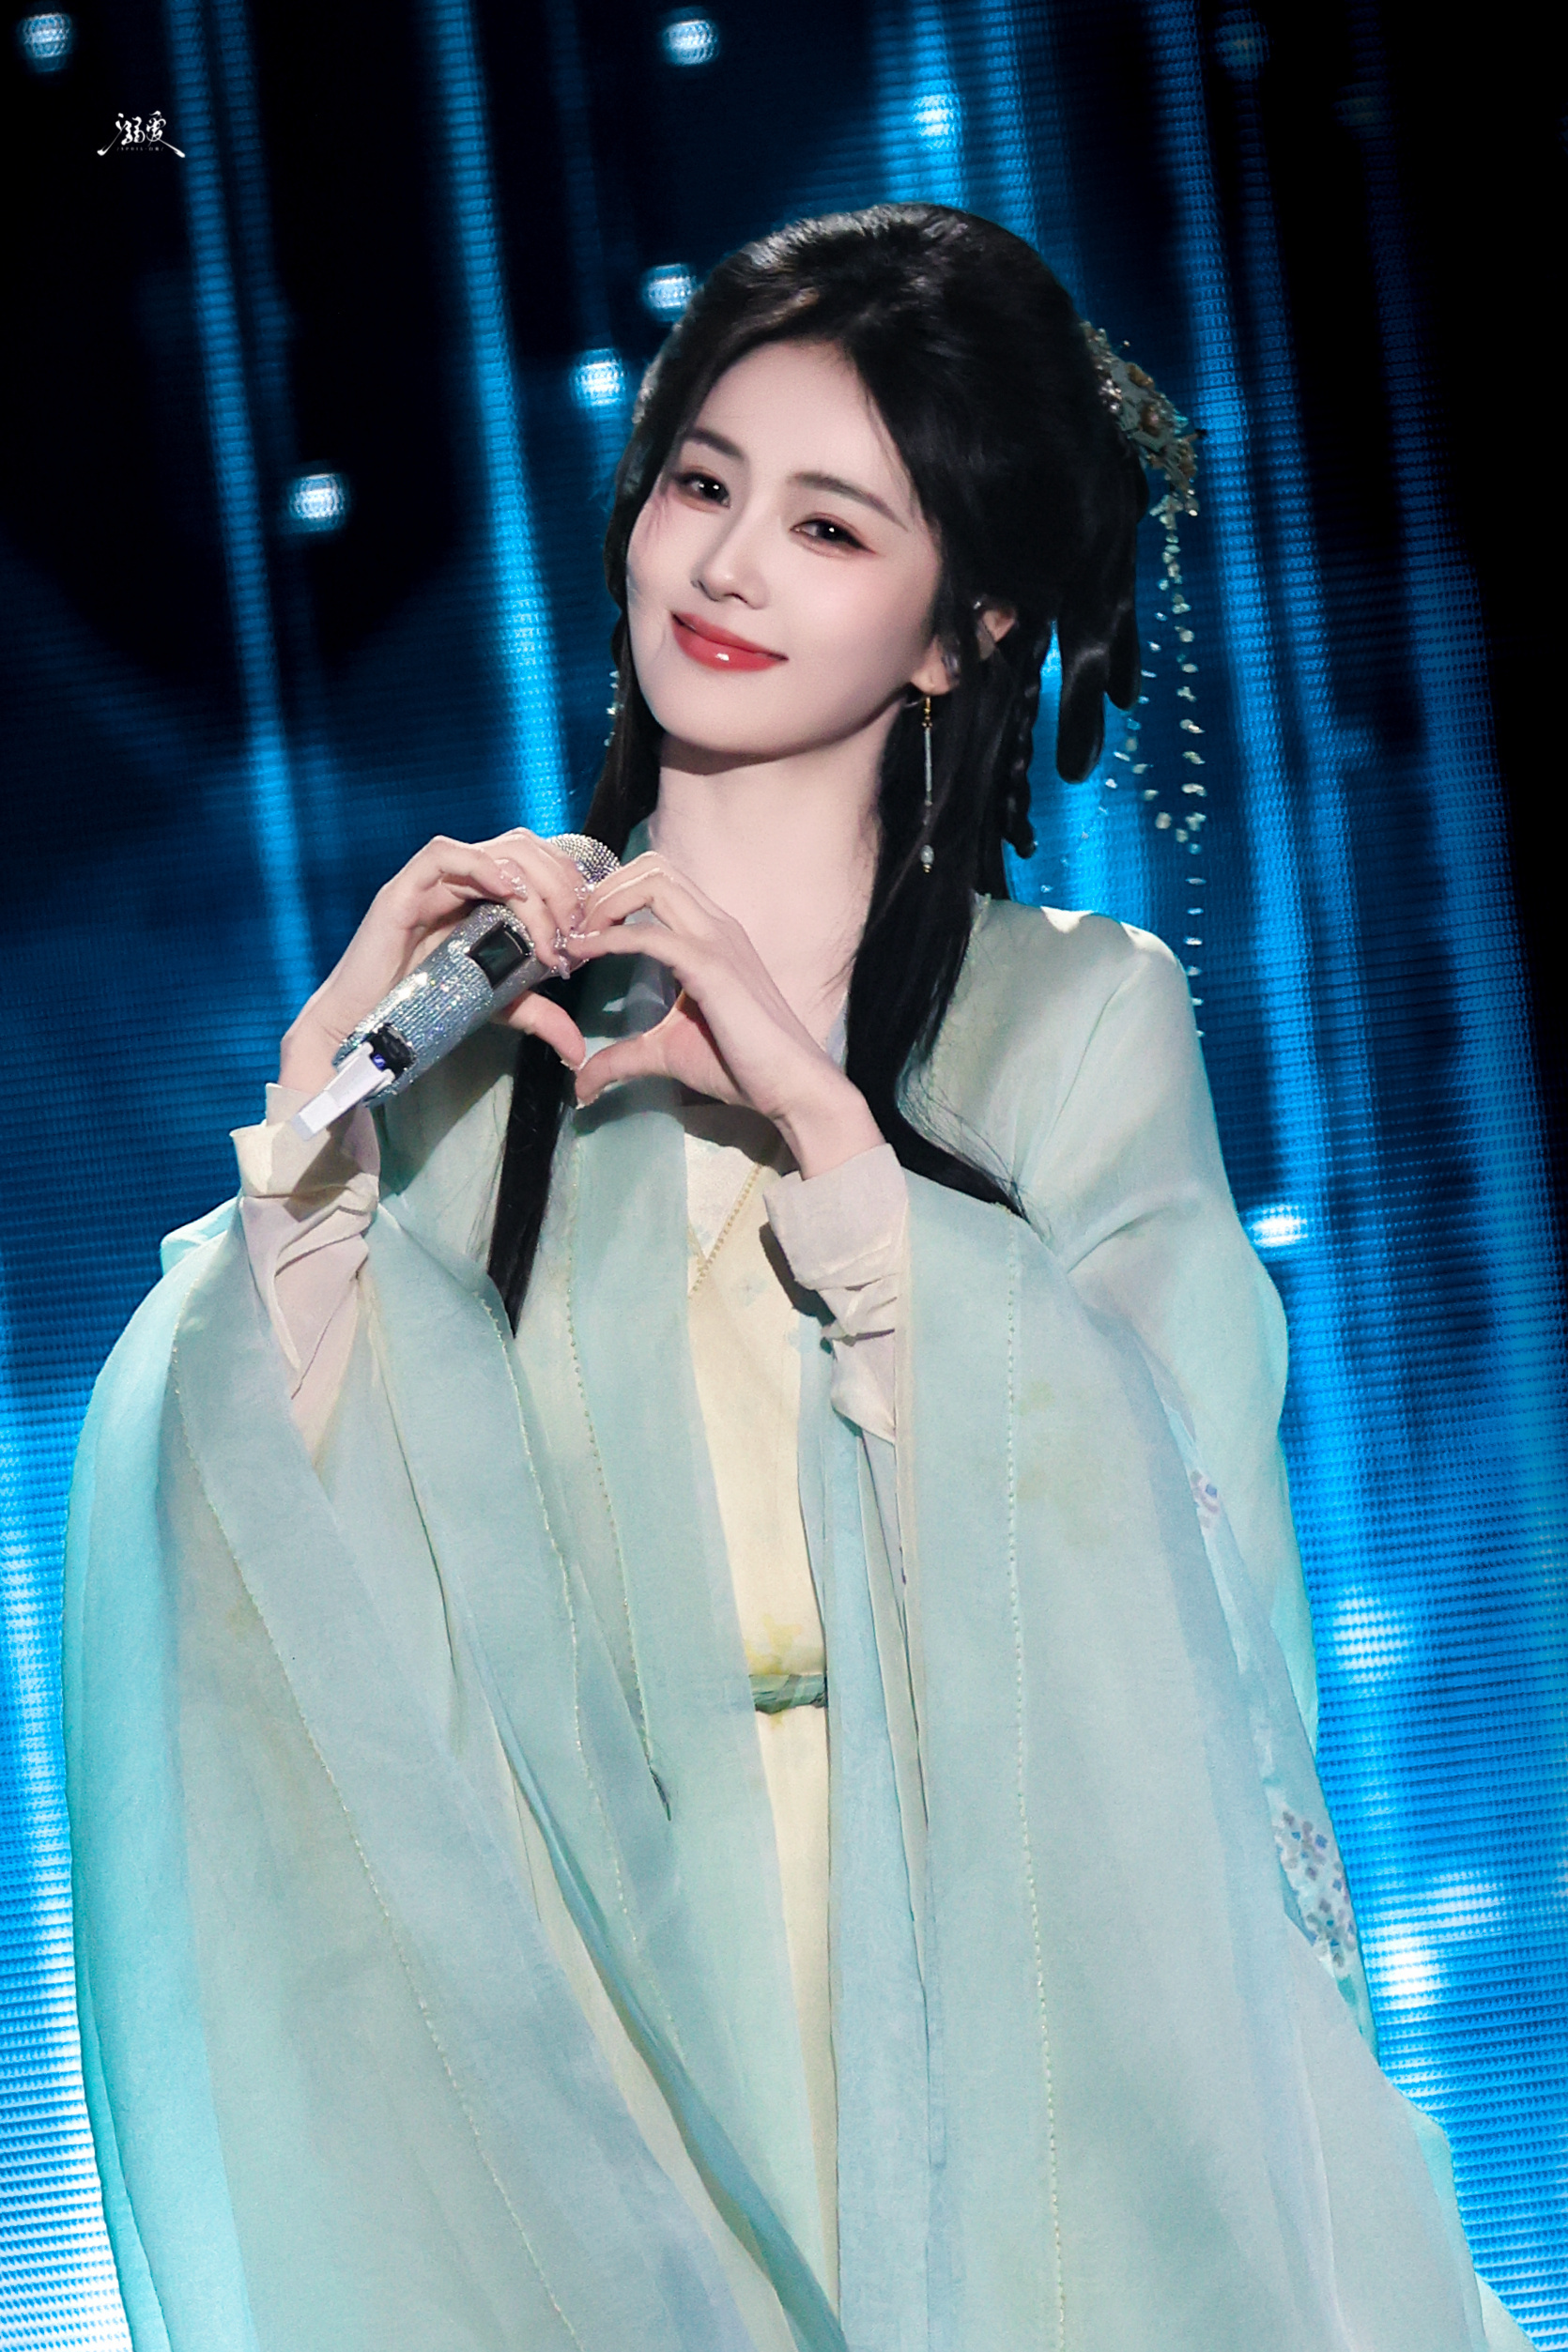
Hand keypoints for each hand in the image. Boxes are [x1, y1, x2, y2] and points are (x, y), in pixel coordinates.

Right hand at [278, 830, 590, 1093]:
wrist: (367, 1030)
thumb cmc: (426, 1009)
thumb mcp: (498, 1007)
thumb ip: (540, 1017)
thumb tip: (579, 1052)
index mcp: (485, 896)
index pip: (537, 863)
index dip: (570, 884)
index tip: (588, 928)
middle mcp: (461, 881)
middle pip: (523, 849)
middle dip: (561, 883)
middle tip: (576, 930)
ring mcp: (431, 883)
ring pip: (494, 851)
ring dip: (534, 882)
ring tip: (552, 925)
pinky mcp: (402, 891)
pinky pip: (443, 856)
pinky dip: (481, 866)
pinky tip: (509, 893)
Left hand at [569, 852, 882, 1178]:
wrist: (791, 1085)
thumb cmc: (740, 1065)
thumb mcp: (665, 1053)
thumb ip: (621, 1058)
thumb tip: (579, 1085)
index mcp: (710, 935)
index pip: (658, 881)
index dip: (612, 895)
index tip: (579, 931)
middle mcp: (715, 925)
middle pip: (652, 867)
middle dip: (604, 888)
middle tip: (573, 928)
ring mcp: (716, 940)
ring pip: (653, 882)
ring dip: (605, 902)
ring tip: (577, 937)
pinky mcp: (711, 967)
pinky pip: (650, 934)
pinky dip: (610, 937)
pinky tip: (585, 954)